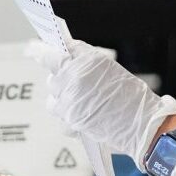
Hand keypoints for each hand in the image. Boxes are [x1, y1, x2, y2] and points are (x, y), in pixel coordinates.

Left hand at [26, 38, 175, 169]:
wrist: (144, 125)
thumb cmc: (131, 95)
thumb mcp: (108, 67)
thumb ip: (83, 59)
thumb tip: (64, 52)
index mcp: (83, 63)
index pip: (51, 55)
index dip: (39, 51)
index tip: (32, 49)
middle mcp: (73, 81)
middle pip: (52, 78)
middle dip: (61, 81)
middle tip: (78, 85)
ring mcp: (70, 103)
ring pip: (52, 100)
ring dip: (63, 101)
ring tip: (82, 103)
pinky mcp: (71, 123)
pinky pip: (60, 119)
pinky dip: (69, 119)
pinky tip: (86, 117)